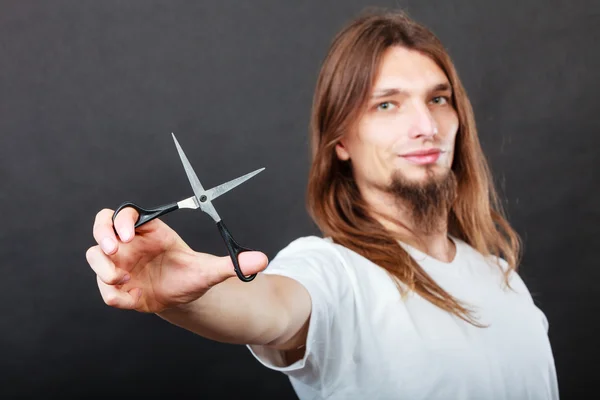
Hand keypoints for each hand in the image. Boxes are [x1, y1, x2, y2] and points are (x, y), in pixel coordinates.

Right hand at [86, 208, 268, 312]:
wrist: (183, 298)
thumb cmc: (192, 276)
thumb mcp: (211, 270)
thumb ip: (232, 264)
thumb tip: (261, 260)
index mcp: (151, 232)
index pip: (127, 214)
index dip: (123, 219)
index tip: (129, 233)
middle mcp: (131, 245)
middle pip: (102, 226)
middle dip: (103, 234)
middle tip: (115, 248)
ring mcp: (120, 265)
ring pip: (95, 256)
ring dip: (102, 267)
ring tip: (122, 279)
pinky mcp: (117, 287)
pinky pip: (103, 287)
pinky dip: (112, 292)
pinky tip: (132, 296)